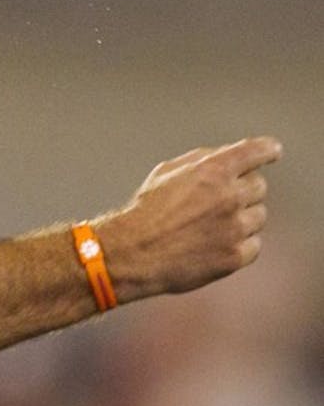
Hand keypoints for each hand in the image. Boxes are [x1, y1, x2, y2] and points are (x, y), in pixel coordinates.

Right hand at [95, 136, 281, 300]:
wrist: (135, 252)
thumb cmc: (146, 211)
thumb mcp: (165, 172)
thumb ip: (201, 160)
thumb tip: (228, 157)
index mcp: (212, 170)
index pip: (255, 151)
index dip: (266, 150)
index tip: (272, 151)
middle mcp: (228, 196)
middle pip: (259, 186)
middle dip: (242, 190)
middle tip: (219, 201)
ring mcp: (235, 227)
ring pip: (259, 215)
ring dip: (242, 218)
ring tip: (211, 226)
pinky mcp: (236, 255)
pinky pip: (254, 244)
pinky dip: (239, 243)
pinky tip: (215, 244)